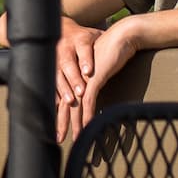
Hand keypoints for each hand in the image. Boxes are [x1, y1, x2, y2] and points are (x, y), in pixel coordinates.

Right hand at [53, 16, 101, 109]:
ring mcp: (57, 58)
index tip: (89, 72)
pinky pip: (52, 81)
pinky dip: (55, 92)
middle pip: (68, 63)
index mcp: (81, 39)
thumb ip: (107, 43)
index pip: (84, 49)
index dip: (85, 61)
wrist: (66, 31)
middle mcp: (67, 48)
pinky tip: (58, 103)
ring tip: (70, 101)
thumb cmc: (87, 38)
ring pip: (58, 73)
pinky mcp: (51, 68)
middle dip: (74, 78)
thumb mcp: (97, 36)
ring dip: (64, 88)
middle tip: (81, 91)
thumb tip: (127, 43)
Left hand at [62, 22, 137, 141]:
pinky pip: (88, 100)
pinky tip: (86, 126)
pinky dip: (87, 115)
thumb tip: (88, 96)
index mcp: (72, 75)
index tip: (56, 129)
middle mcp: (73, 77)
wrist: (120, 38)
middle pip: (63, 104)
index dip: (58, 115)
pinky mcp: (94, 78)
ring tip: (75, 138)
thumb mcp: (96, 70)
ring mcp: (82, 78)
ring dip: (75, 124)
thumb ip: (90, 82)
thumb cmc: (109, 53)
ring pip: (74, 105)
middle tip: (58, 139)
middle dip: (61, 123)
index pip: (61, 98)